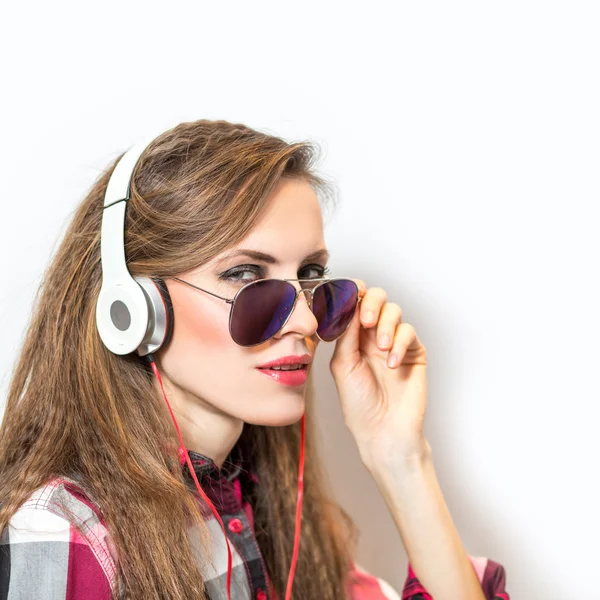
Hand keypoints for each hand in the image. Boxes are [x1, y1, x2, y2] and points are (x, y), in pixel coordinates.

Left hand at [329, 279, 429, 465]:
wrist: (384, 430)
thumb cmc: (359, 404)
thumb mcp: (343, 365)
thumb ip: (346, 334)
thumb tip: (348, 305)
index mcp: (352, 337)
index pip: (353, 305)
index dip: (352, 294)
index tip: (351, 292)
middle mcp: (372, 336)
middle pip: (376, 300)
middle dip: (371, 303)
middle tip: (368, 320)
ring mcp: (394, 341)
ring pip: (394, 311)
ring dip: (387, 326)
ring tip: (382, 350)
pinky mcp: (413, 351)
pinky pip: (408, 332)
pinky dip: (400, 343)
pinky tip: (393, 363)